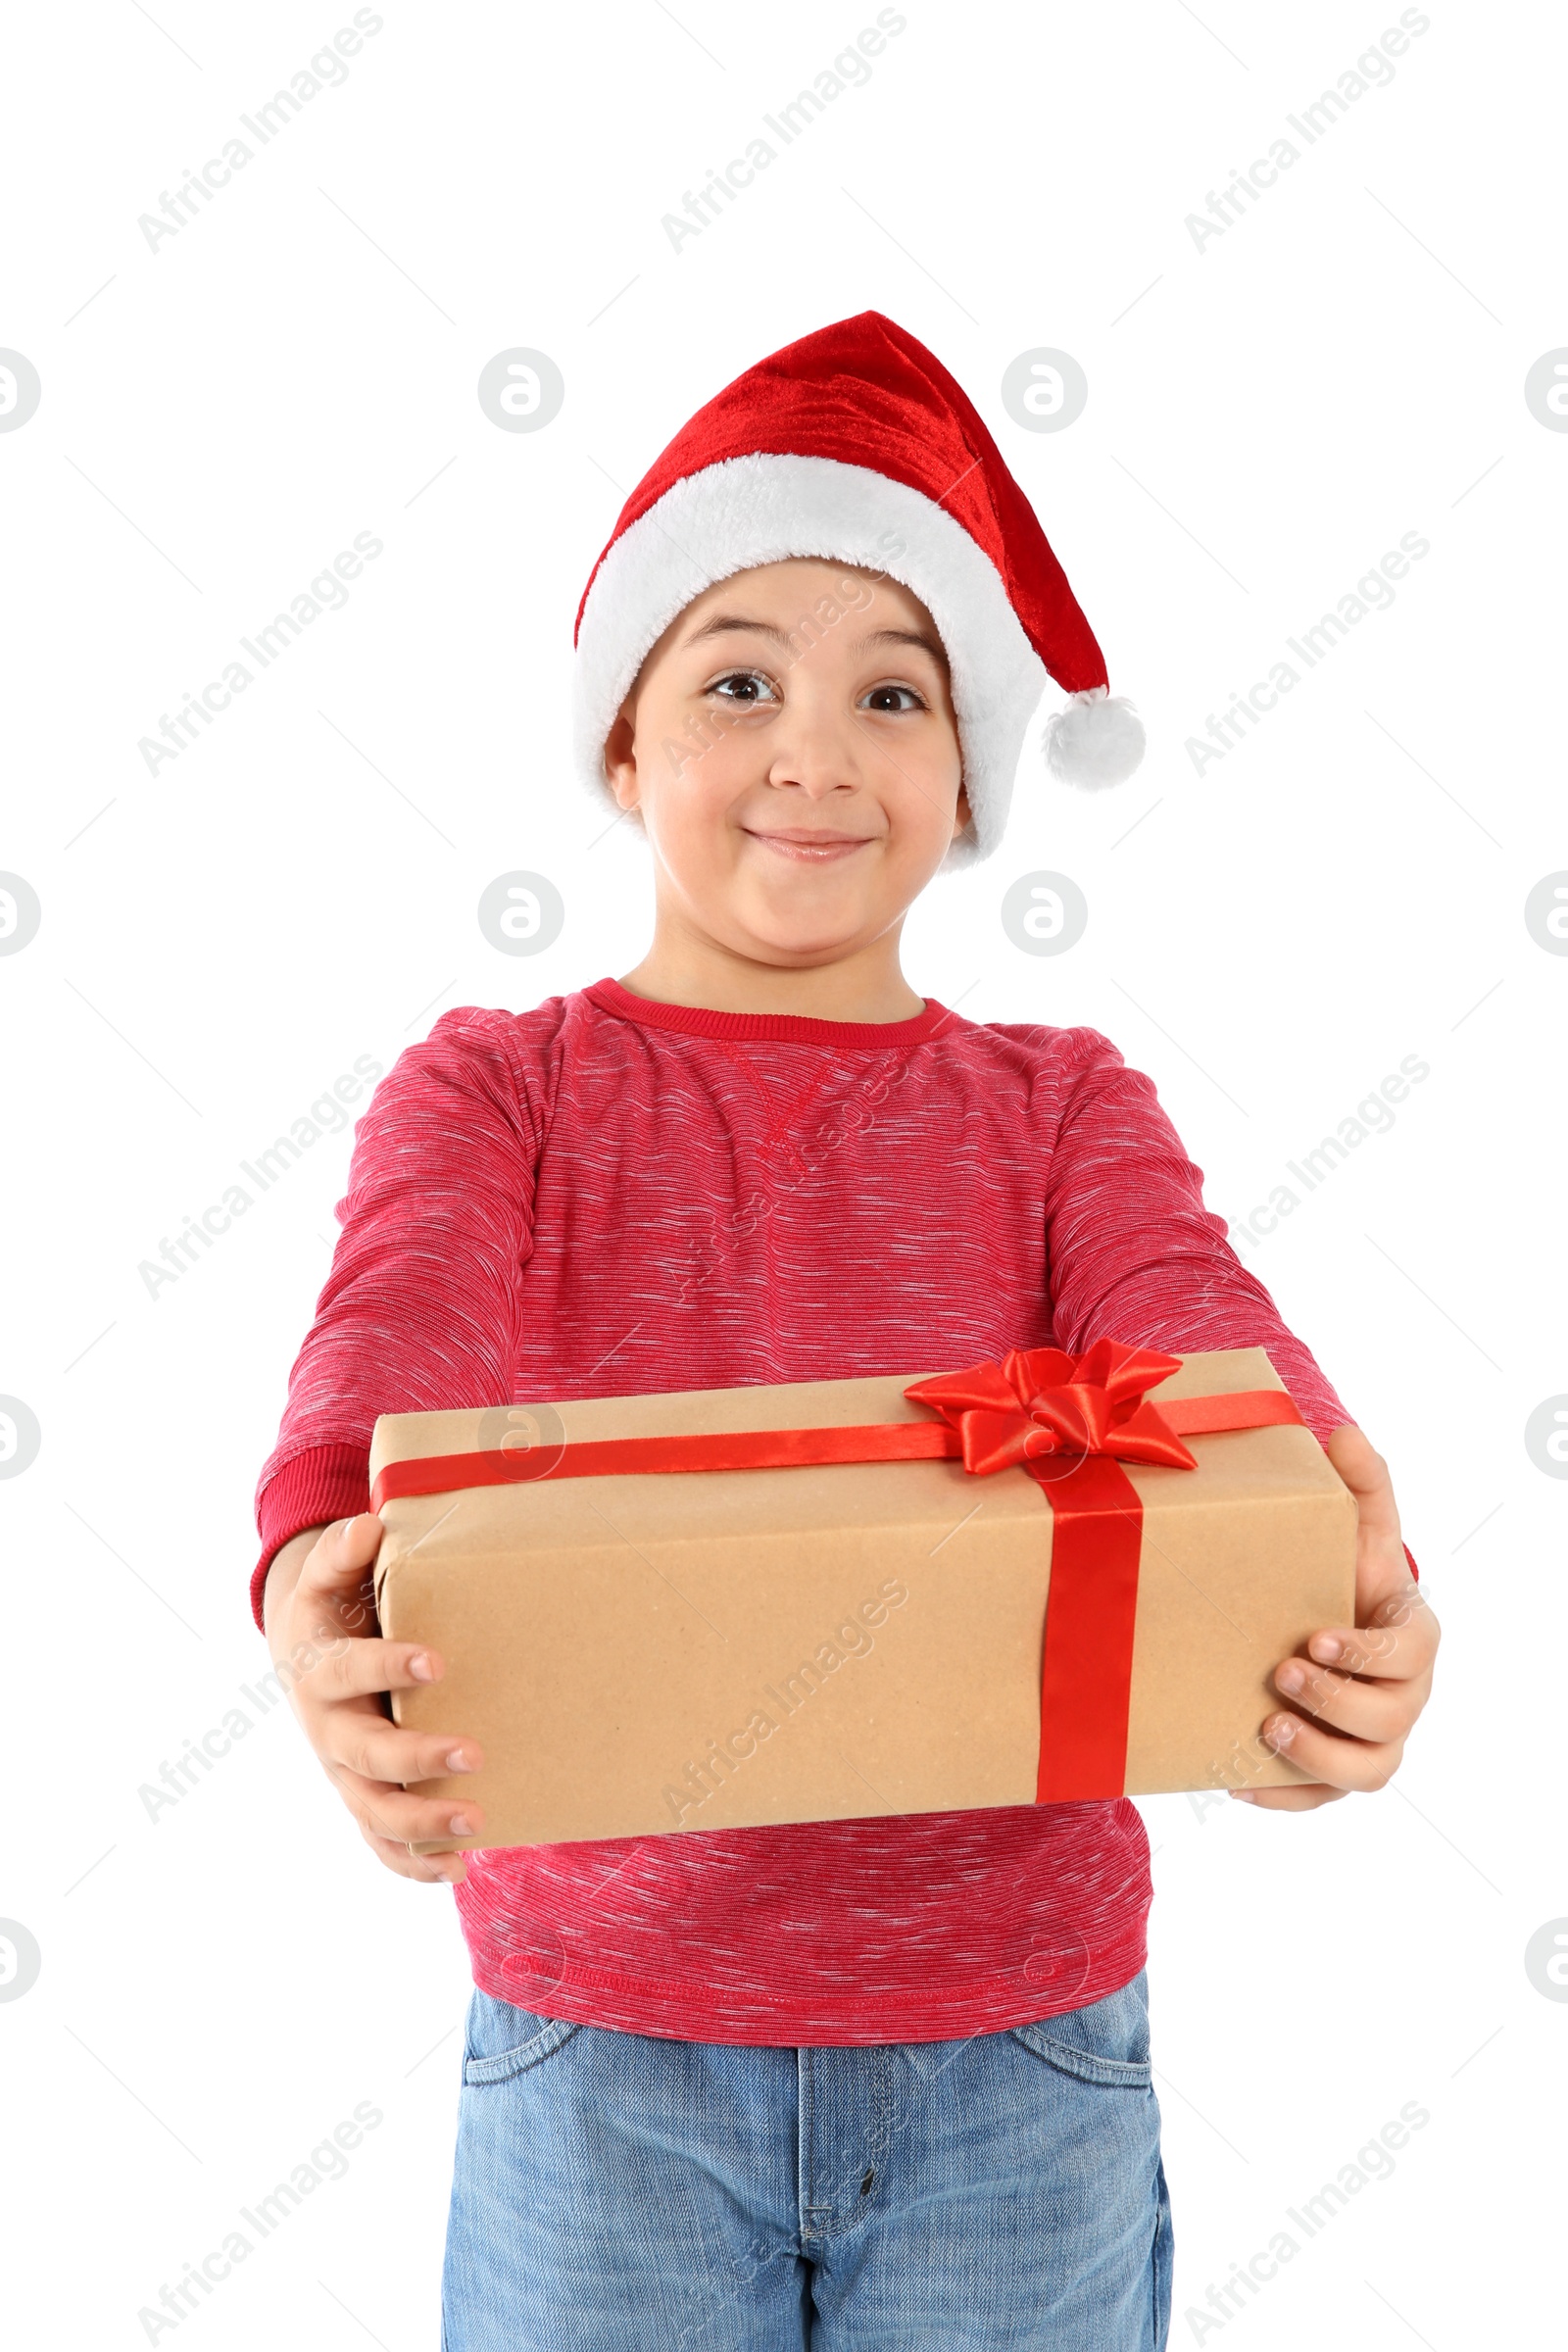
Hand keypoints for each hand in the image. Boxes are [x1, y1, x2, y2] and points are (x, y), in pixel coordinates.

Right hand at [262, 1514, 484, 1881]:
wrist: (302, 1654)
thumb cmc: (333, 1606)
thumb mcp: (328, 1575)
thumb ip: (341, 1553)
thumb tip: (366, 1527)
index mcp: (319, 1668)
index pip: (348, 1670)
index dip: (387, 1667)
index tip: (436, 1662)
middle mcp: (327, 1728)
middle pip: (365, 1754)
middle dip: (418, 1757)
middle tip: (475, 1752)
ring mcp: (342, 1770)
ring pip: (373, 1809)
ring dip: (422, 1820)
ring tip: (478, 1822)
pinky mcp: (358, 1795)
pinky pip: (379, 1840)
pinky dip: (412, 1861)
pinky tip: (457, 1868)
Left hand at [1233, 1424, 1438, 1811]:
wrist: (1318, 1617)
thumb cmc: (1342, 1572)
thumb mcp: (1354, 1526)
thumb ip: (1359, 1482)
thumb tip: (1342, 1432)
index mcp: (1412, 1636)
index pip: (1411, 1652)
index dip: (1370, 1652)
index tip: (1318, 1636)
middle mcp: (1404, 1695)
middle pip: (1392, 1719)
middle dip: (1338, 1703)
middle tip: (1280, 1675)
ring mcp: (1374, 1738)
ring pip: (1369, 1772)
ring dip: (1319, 1756)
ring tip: (1267, 1726)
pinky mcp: (1336, 1770)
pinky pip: (1322, 1801)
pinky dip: (1284, 1796)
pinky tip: (1237, 1780)